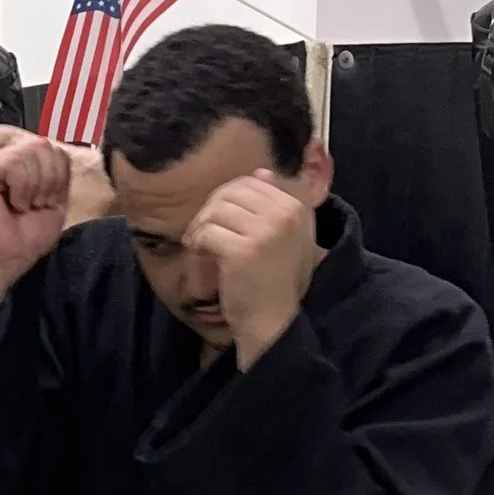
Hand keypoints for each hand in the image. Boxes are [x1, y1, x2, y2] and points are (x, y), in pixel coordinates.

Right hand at [0, 125, 110, 225]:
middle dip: (48, 180)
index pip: (56, 149)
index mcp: (27, 163)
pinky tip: (13, 203)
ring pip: (29, 152)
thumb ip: (58, 167)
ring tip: (23, 204)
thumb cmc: (29, 233)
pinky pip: (14, 164)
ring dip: (34, 186)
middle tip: (36, 202)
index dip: (59, 176)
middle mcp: (8, 160)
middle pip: (43, 145)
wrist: (13, 256)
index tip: (48, 199)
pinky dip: (21, 188)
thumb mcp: (57, 195)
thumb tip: (56, 149)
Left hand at [185, 176, 319, 366]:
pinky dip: (196, 243)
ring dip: (200, 226)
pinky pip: (207, 231)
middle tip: (202, 233)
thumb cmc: (275, 282)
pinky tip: (198, 256)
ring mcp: (266, 231)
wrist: (273, 322)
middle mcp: (285, 214)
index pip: (251, 182)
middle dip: (210, 210)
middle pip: (230, 192)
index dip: (227, 199)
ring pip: (215, 209)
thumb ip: (275, 205)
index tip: (220, 222)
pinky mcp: (243, 250)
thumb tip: (261, 172)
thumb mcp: (287, 238)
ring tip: (198, 245)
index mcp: (296, 207)